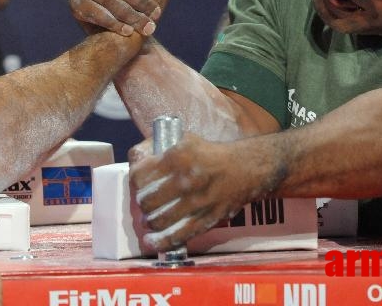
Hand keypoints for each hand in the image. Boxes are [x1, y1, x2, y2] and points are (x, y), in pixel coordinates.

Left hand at [129, 134, 258, 250]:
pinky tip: (151, 241)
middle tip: (146, 202)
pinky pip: (176, 236)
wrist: (246, 169)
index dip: (135, 181)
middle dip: (142, 203)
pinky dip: (160, 241)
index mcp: (177, 157)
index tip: (139, 183)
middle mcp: (185, 181)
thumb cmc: (211, 154)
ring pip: (157, 220)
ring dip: (149, 222)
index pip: (140, 175)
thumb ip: (160, 150)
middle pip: (146, 200)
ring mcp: (195, 203)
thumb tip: (137, 160)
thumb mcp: (185, 141)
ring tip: (150, 220)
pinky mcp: (205, 221)